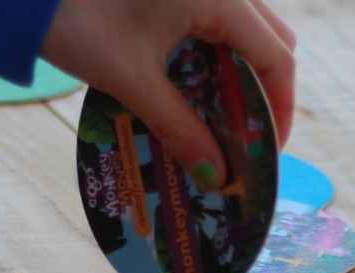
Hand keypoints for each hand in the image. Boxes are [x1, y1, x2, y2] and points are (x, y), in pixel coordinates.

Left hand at [41, 0, 295, 187]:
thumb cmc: (76, 19)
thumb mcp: (132, 80)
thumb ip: (180, 127)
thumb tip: (215, 174)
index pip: (277, 59)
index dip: (279, 111)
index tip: (265, 153)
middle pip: (269, 39)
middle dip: (260, 93)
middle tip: (241, 138)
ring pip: (244, 27)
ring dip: (235, 74)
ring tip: (214, 120)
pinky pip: (215, 16)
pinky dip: (211, 53)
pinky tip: (189, 86)